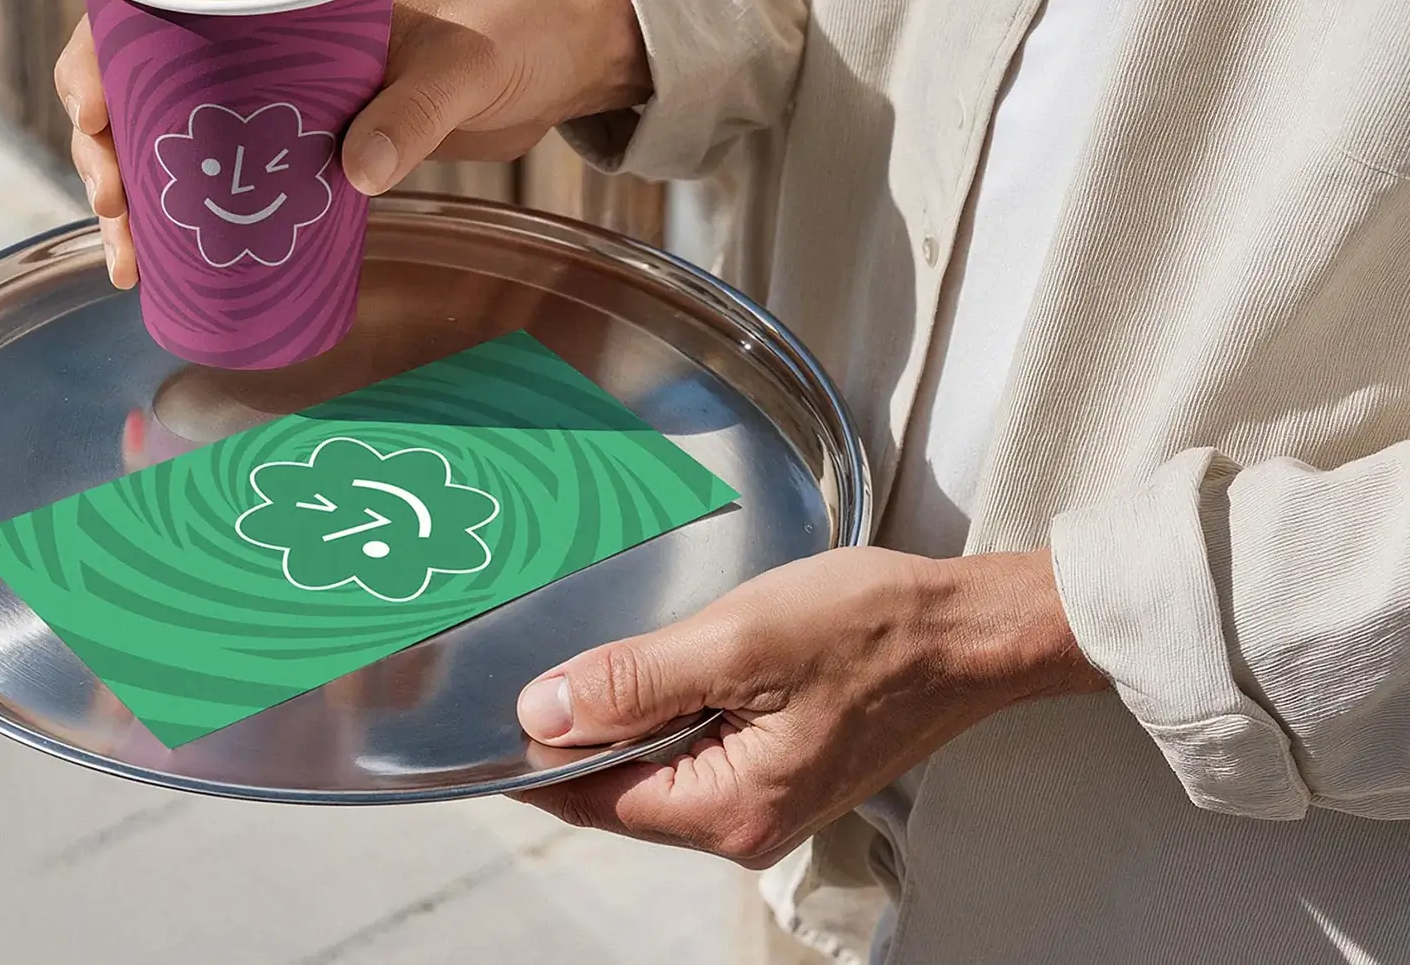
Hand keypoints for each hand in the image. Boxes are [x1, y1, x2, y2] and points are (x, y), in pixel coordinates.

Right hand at [52, 0, 648, 286]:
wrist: (560, 59)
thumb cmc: (512, 33)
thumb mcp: (464, 68)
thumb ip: (416, 112)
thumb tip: (353, 174)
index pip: (154, 7)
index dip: (101, 58)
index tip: (92, 114)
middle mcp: (263, 38)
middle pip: (145, 85)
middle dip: (107, 149)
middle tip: (114, 212)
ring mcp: (281, 92)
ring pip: (177, 137)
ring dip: (138, 194)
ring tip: (128, 260)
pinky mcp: (309, 140)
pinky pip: (230, 174)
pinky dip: (192, 216)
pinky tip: (166, 265)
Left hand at [510, 546, 1105, 867]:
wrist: (966, 629)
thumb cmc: (872, 630)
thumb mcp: (736, 643)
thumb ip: (633, 682)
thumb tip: (542, 711)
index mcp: (728, 809)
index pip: (591, 797)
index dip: (533, 754)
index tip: (485, 713)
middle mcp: (743, 823)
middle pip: (618, 786)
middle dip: (576, 733)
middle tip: (540, 663)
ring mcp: (765, 798)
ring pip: (655, 763)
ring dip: (624, 717)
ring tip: (602, 657)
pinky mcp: (780, 766)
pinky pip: (695, 748)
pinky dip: (667, 711)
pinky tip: (665, 666)